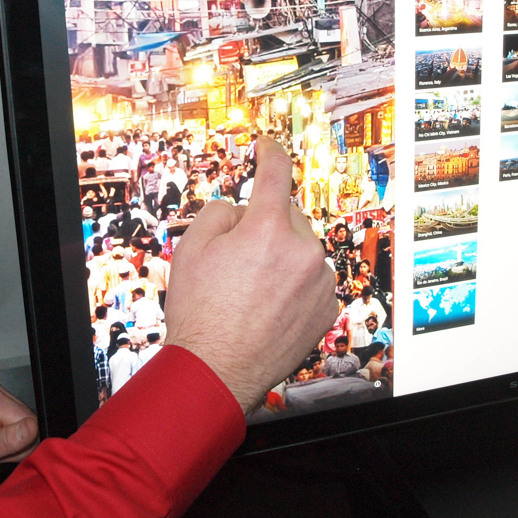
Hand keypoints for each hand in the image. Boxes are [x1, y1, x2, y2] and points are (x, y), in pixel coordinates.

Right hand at [163, 138, 335, 411]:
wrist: (216, 371)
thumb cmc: (200, 314)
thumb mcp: (191, 248)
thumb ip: (220, 212)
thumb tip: (242, 210)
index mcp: (268, 229)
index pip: (275, 173)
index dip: (270, 153)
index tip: (269, 146)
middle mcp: (302, 251)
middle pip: (287, 216)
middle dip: (265, 226)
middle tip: (235, 257)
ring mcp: (319, 282)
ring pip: (301, 250)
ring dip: (281, 257)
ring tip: (250, 290)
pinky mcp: (326, 308)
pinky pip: (311, 281)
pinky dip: (294, 285)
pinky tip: (268, 305)